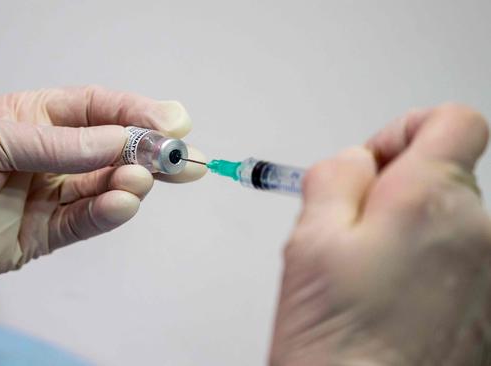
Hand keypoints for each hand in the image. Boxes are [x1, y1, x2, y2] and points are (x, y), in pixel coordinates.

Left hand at [0, 86, 205, 294]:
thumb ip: (57, 145)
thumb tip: (119, 141)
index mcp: (32, 118)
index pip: (96, 108)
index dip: (136, 111)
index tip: (171, 119)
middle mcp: (48, 156)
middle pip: (111, 150)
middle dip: (149, 151)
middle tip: (182, 157)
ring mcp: (47, 196)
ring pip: (103, 187)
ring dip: (129, 184)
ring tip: (142, 180)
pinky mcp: (43, 235)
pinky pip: (84, 222)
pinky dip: (107, 214)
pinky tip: (123, 204)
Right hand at [270, 104, 490, 364]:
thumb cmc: (338, 349)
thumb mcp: (308, 240)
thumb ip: (334, 177)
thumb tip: (354, 161)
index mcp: (430, 201)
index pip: (451, 120)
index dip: (403, 130)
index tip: (373, 163)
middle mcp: (479, 234)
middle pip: (444, 174)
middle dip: (392, 190)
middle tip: (349, 232)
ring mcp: (490, 275)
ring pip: (446, 222)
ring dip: (404, 233)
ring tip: (363, 278)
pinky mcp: (487, 309)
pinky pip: (455, 263)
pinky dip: (422, 268)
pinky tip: (386, 302)